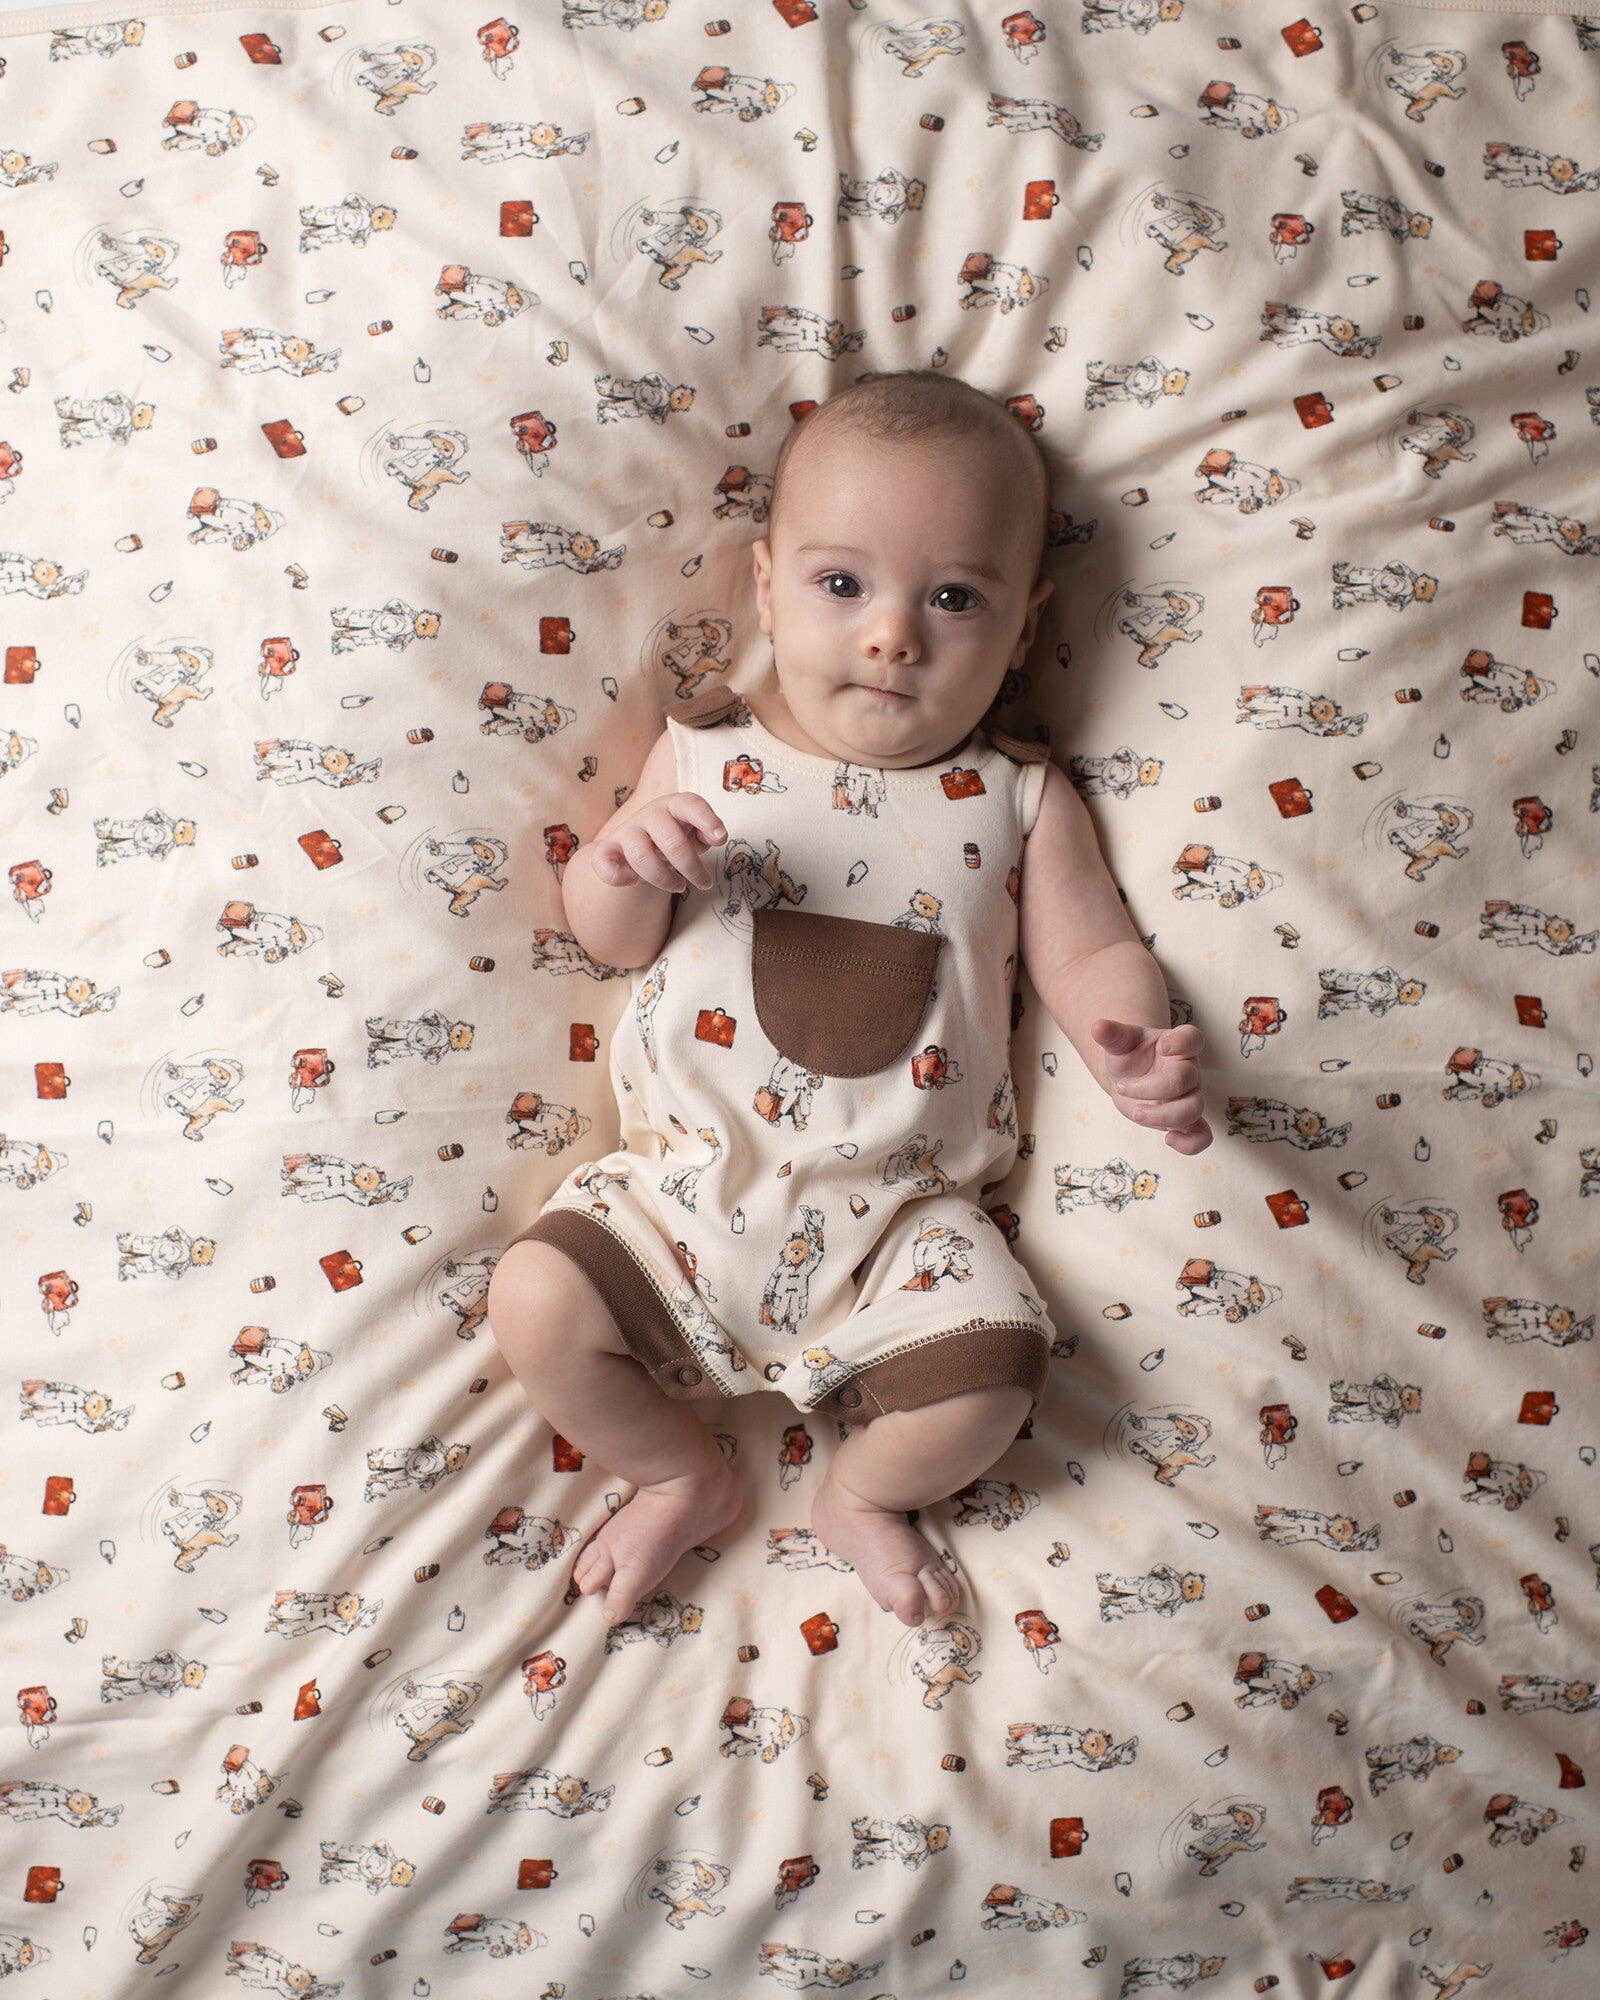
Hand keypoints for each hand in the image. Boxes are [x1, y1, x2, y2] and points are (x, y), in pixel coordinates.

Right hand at [588, 791, 726, 893]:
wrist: (641, 845)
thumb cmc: (676, 837)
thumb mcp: (696, 833)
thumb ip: (708, 833)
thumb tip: (717, 836)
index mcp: (674, 805)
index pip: (690, 804)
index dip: (706, 819)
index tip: (721, 839)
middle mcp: (650, 814)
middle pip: (671, 840)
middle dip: (691, 867)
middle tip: (704, 883)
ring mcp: (627, 830)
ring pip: (641, 855)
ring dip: (663, 878)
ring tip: (679, 886)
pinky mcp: (608, 849)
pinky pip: (603, 861)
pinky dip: (617, 875)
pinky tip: (633, 881)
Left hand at [1090, 1019, 1211, 1154]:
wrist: (1128, 1076)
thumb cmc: (1128, 1055)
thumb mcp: (1119, 1043)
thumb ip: (1111, 1035)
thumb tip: (1097, 1026)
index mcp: (1175, 1045)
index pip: (1192, 1038)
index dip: (1183, 1043)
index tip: (1164, 1047)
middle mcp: (1188, 1070)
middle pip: (1187, 1079)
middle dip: (1152, 1088)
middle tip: (1121, 1088)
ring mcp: (1189, 1096)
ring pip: (1194, 1108)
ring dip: (1164, 1116)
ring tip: (1135, 1112)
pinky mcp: (1185, 1120)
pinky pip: (1202, 1135)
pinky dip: (1191, 1144)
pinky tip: (1168, 1140)